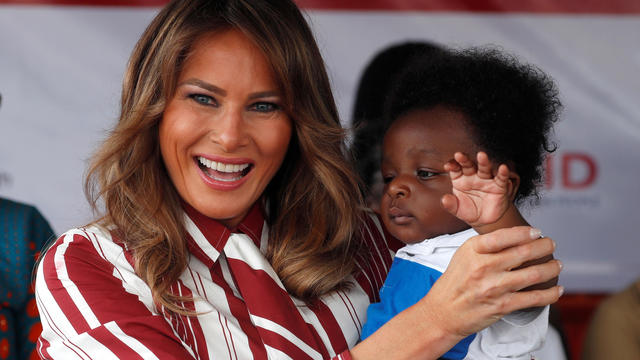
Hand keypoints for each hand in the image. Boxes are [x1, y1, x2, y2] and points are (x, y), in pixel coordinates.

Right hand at [420, 226, 562, 337]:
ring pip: (534, 274)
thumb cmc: (455, 282)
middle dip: (544, 246)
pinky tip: (556, 289)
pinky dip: (550, 294)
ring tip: (557, 264)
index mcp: (473, 250)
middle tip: (550, 244)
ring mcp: (494, 287)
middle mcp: (484, 266)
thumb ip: (486, 246)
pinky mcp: (503, 306)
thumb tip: (516, 236)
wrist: (443, 312)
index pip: (504, 235)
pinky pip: (534, 298)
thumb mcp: (464, 256)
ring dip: (551, 268)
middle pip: (524, 252)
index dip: (525, 232)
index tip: (537, 232)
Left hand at [441, 152, 514, 227]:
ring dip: (483, 162)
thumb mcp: (457, 209)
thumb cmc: (469, 211)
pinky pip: (501, 178)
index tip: (448, 166)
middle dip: (464, 160)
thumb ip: (450, 204)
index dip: (452, 166)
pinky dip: (502, 173)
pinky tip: (503, 168)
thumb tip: (444, 200)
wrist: (486, 220)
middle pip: (468, 165)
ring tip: (481, 156)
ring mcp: (486, 180)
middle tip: (459, 155)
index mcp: (460, 179)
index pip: (455, 169)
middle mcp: (473, 176)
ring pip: (484, 169)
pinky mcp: (499, 186)